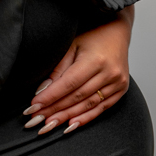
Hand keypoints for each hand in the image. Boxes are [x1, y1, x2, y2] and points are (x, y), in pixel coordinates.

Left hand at [22, 7, 132, 135]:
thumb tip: (41, 91)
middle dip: (55, 110)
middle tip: (37, 120)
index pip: (68, 84)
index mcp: (96, 60)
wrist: (117, 30)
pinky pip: (101, 108)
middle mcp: (109, 73)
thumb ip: (58, 69)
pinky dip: (85, 118)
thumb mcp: (71, 46)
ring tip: (49, 125)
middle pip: (77, 97)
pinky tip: (70, 125)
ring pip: (88, 105)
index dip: (50, 97)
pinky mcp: (121, 89)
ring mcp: (118, 82)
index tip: (34, 106)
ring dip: (67, 117)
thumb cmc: (92, 35)